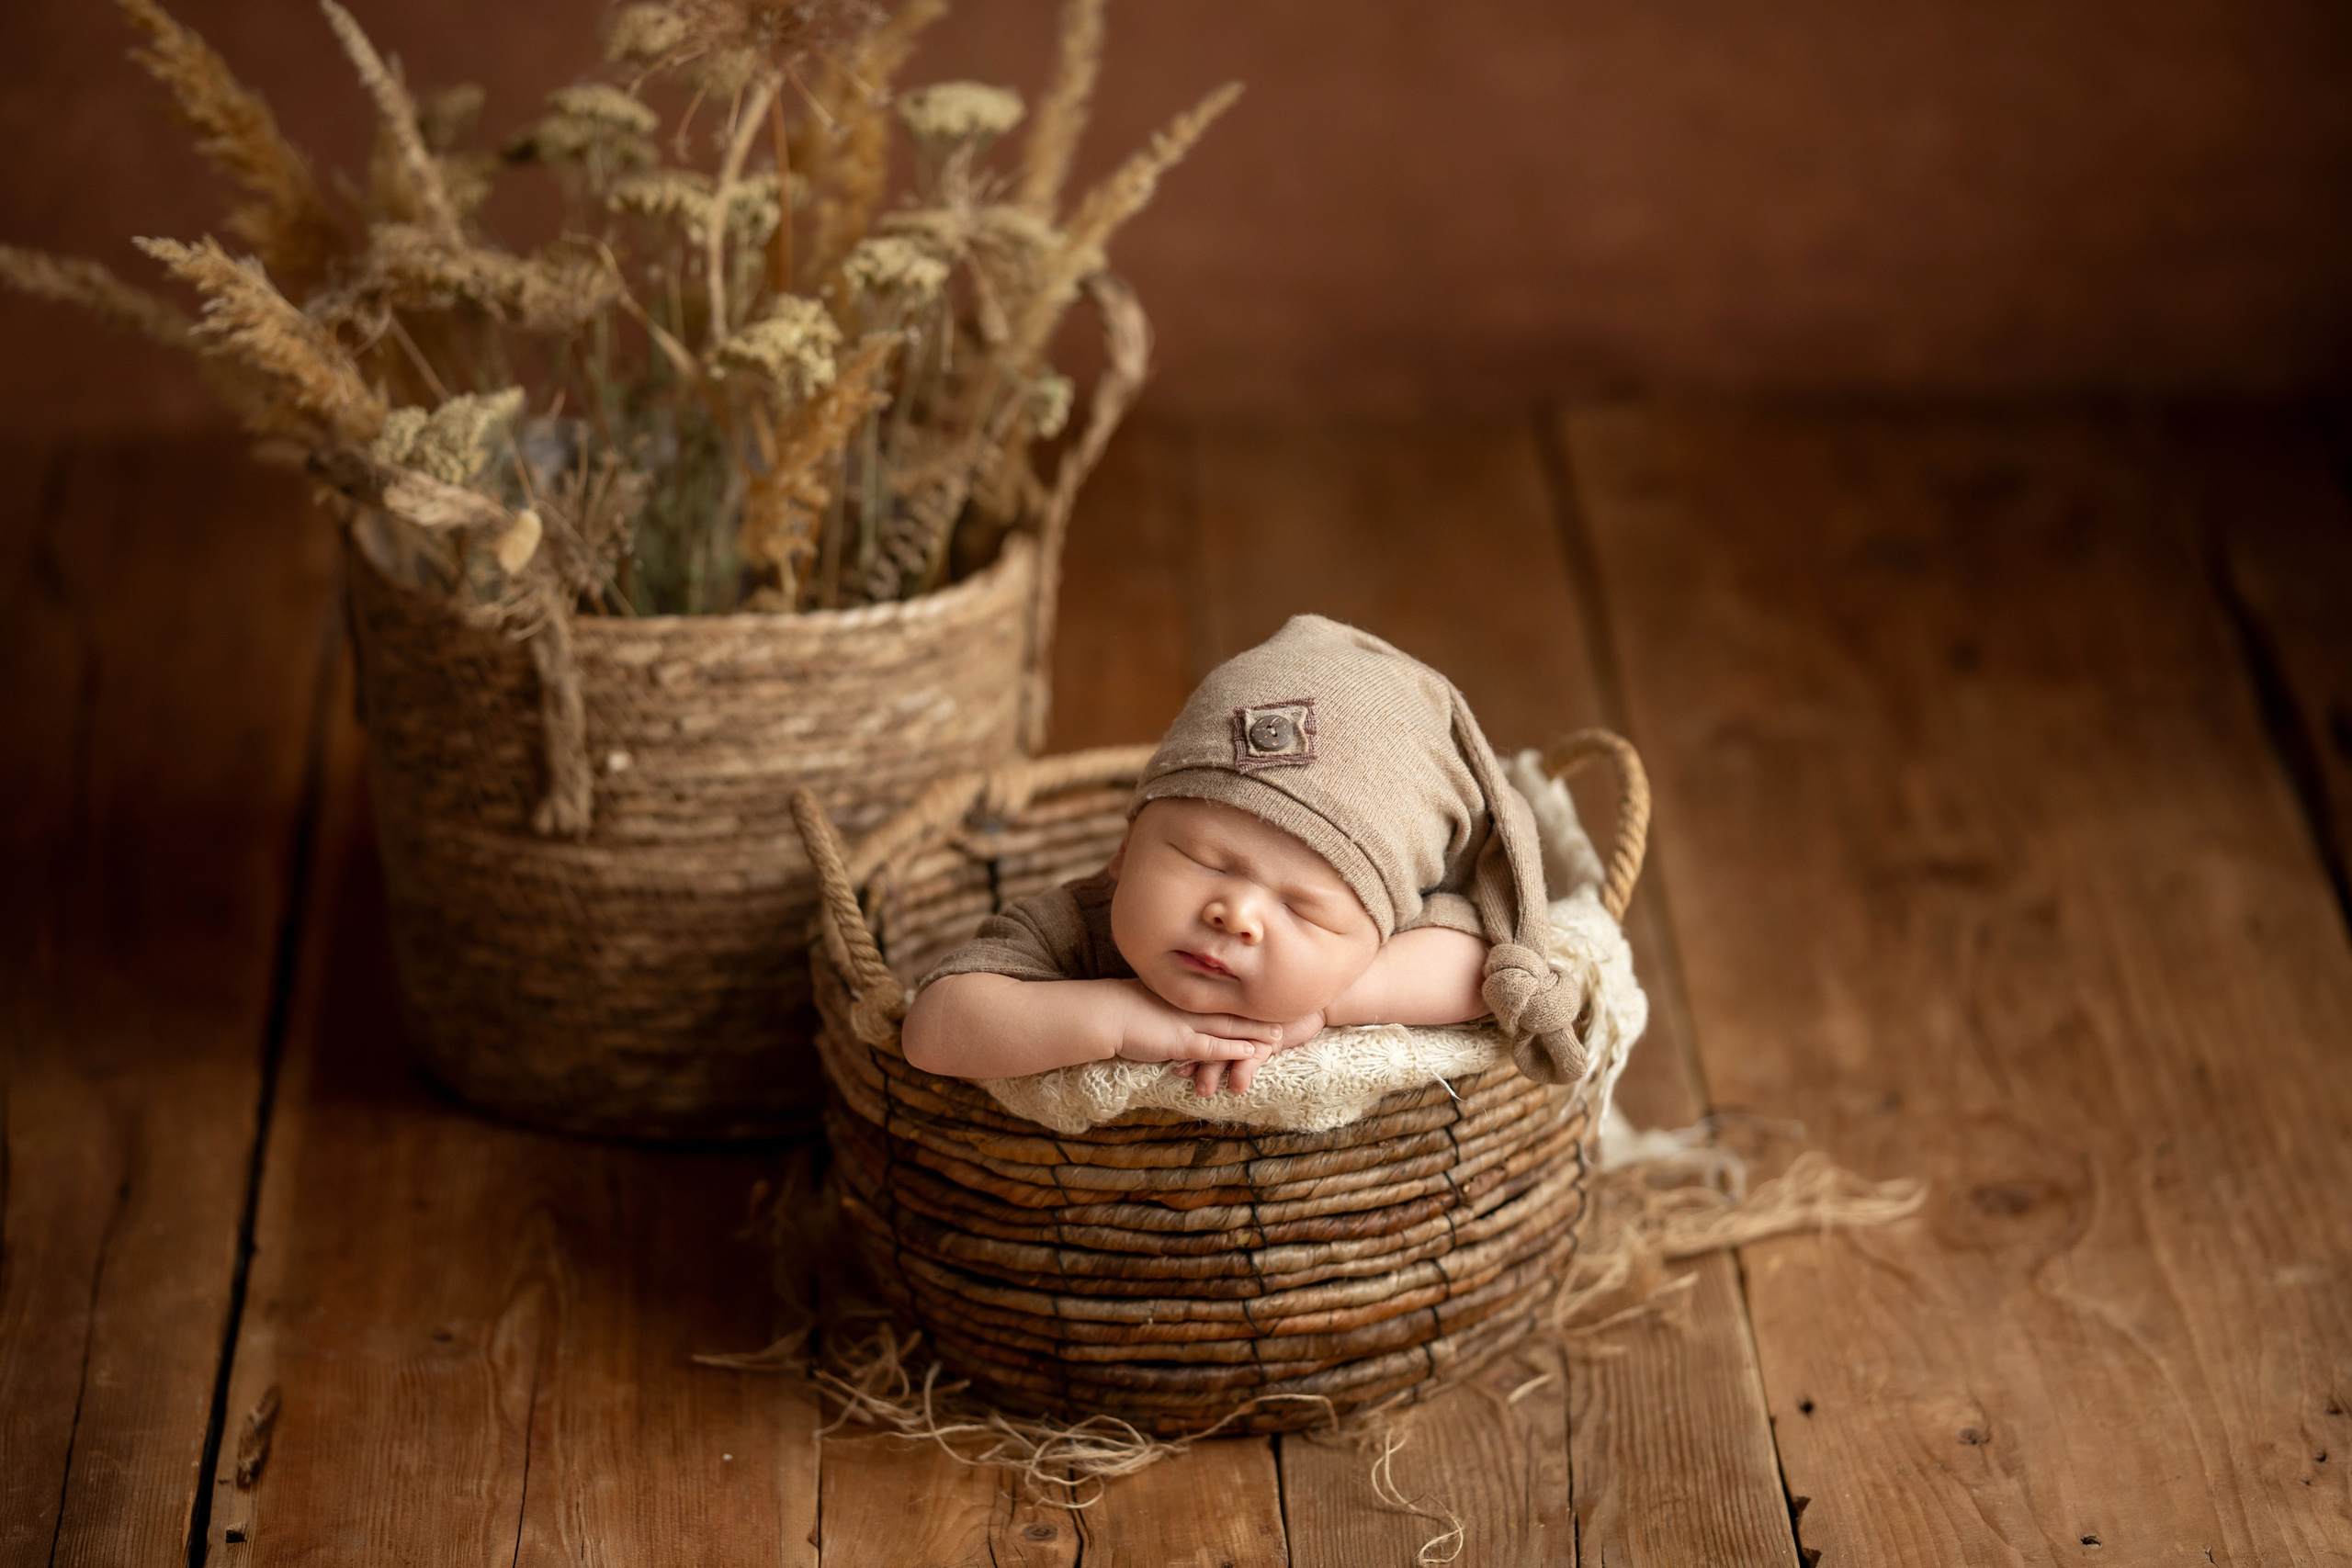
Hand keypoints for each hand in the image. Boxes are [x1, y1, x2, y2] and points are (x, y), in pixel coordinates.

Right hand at [1111, 982, 1282, 1070]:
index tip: (1263, 998)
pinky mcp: (1182, 1042)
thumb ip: (1166, 1003)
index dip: (1243, 1000)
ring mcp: (1188, 1023)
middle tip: (1285, 1016)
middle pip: (1232, 1010)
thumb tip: (1170, 1007)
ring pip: (1230, 1028)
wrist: (1105, 1012)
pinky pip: (1214, 1048)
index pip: (1220, 997)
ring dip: (1255, 1033)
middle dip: (1258, 1015)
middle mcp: (1191, 1007)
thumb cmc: (1120, 1005)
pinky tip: (1252, 1053)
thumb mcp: (1149, 998)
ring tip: (1278, 1037)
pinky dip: (1235, 1050)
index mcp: (1185, 995)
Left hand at [1174, 1010, 1325, 1096]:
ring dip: (1213, 1071)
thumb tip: (1202, 1041)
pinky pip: (1254, 1057)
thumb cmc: (1278, 1013)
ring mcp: (1252, 1029)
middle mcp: (1236, 1020)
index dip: (1183, 1038)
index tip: (1166, 1050)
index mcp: (1226, 1014)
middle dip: (1191, 1057)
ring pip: (1226, 1051)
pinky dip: (1244, 1071)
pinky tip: (1237, 1087)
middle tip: (1176, 1073)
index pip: (1199, 1026)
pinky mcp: (1272, 1038)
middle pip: (1207, 1038)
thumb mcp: (1249, 1020)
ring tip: (1202, 1091)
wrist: (1314, 1005)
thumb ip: (1230, 1026)